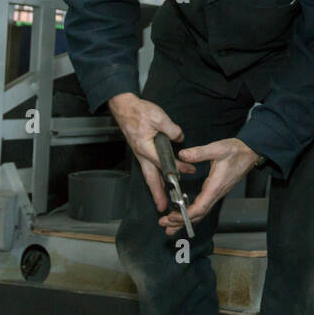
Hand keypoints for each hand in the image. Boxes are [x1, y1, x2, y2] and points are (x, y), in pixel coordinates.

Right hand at [108, 92, 194, 213]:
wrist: (124, 107)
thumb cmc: (138, 112)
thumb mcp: (158, 117)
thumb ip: (171, 129)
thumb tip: (180, 138)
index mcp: (146, 148)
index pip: (164, 163)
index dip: (177, 168)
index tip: (189, 171)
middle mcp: (142, 154)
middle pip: (150, 178)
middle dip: (157, 193)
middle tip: (162, 207)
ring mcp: (140, 154)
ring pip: (149, 175)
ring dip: (155, 188)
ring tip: (160, 201)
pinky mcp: (141, 151)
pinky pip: (148, 168)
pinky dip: (154, 177)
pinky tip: (160, 181)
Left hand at [157, 138, 260, 236]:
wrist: (250, 152)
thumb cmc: (236, 151)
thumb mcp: (217, 148)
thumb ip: (199, 153)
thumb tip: (183, 155)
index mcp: (215, 186)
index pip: (200, 207)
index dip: (185, 215)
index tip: (172, 217)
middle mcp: (216, 193)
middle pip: (198, 215)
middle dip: (181, 222)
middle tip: (165, 225)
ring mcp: (217, 193)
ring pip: (201, 212)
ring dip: (185, 220)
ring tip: (171, 226)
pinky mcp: (216, 191)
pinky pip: (203, 206)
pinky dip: (192, 213)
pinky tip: (184, 214)